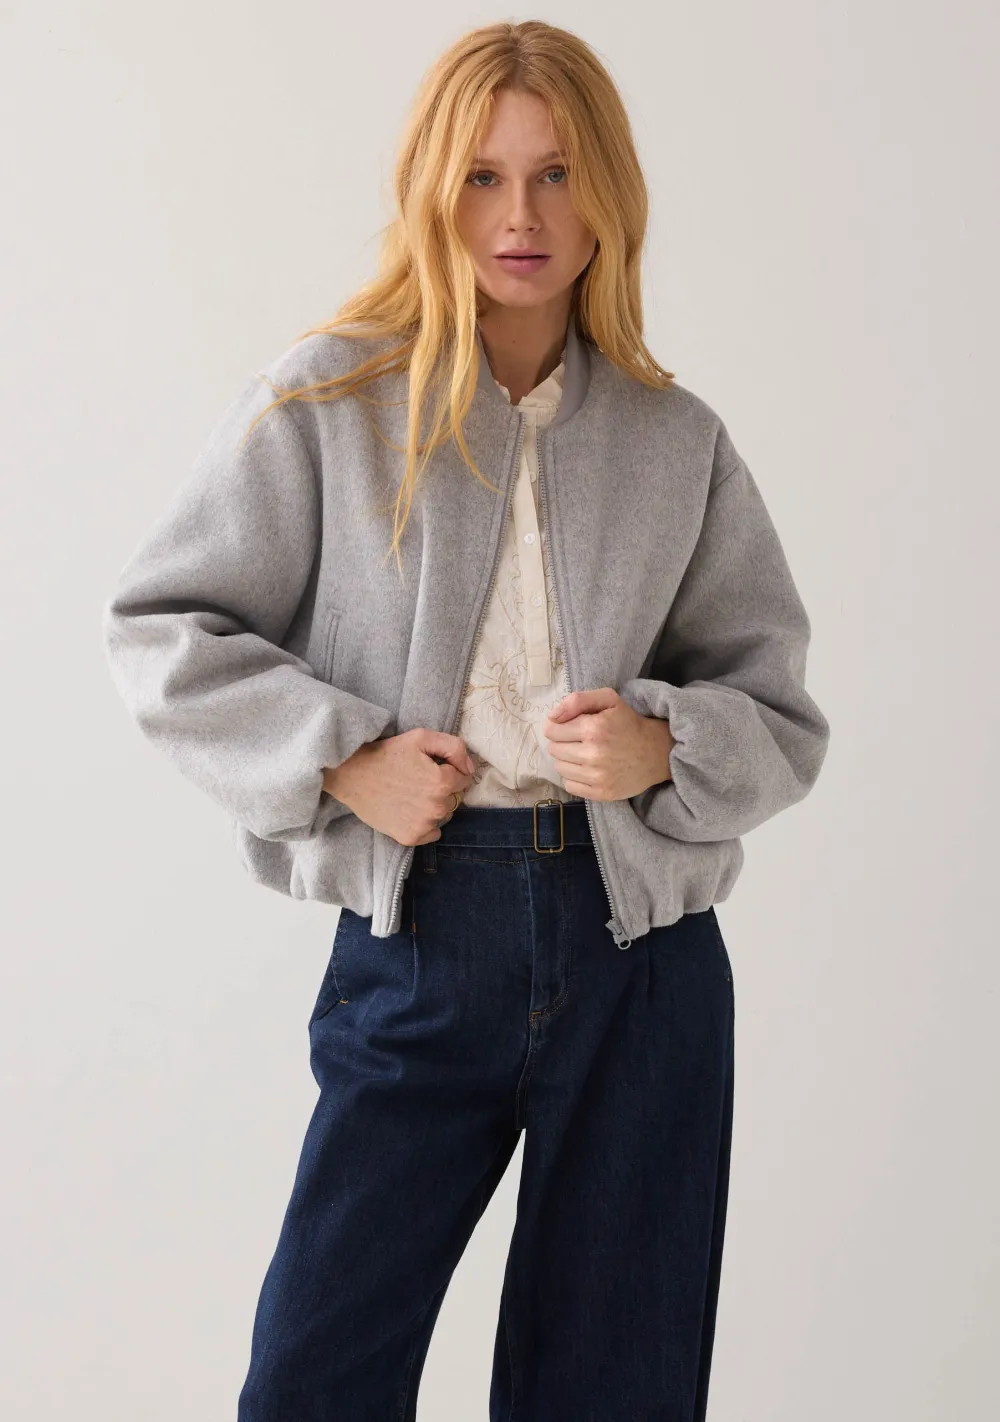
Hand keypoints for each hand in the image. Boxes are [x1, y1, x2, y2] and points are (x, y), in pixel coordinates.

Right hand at [322, 728, 474, 844]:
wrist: (352, 775)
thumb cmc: (387, 754)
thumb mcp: (421, 738)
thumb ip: (454, 748)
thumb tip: (470, 769)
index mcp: (442, 782)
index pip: (463, 778)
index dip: (448, 770)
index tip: (429, 767)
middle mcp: (436, 807)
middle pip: (454, 798)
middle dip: (442, 788)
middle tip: (417, 780)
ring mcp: (423, 825)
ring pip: (443, 815)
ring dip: (433, 806)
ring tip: (410, 794)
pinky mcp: (410, 837)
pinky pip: (433, 833)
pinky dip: (425, 824)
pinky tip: (408, 810)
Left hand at [542, 687, 674, 800]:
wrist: (657, 753)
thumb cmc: (629, 723)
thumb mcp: (608, 699)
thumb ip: (577, 700)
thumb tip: (552, 717)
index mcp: (593, 729)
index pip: (552, 730)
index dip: (558, 726)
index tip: (571, 726)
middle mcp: (593, 754)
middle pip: (554, 749)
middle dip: (562, 742)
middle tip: (580, 740)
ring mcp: (597, 777)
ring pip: (559, 768)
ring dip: (567, 760)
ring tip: (585, 754)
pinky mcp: (600, 793)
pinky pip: (569, 786)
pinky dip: (575, 777)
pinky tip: (588, 769)